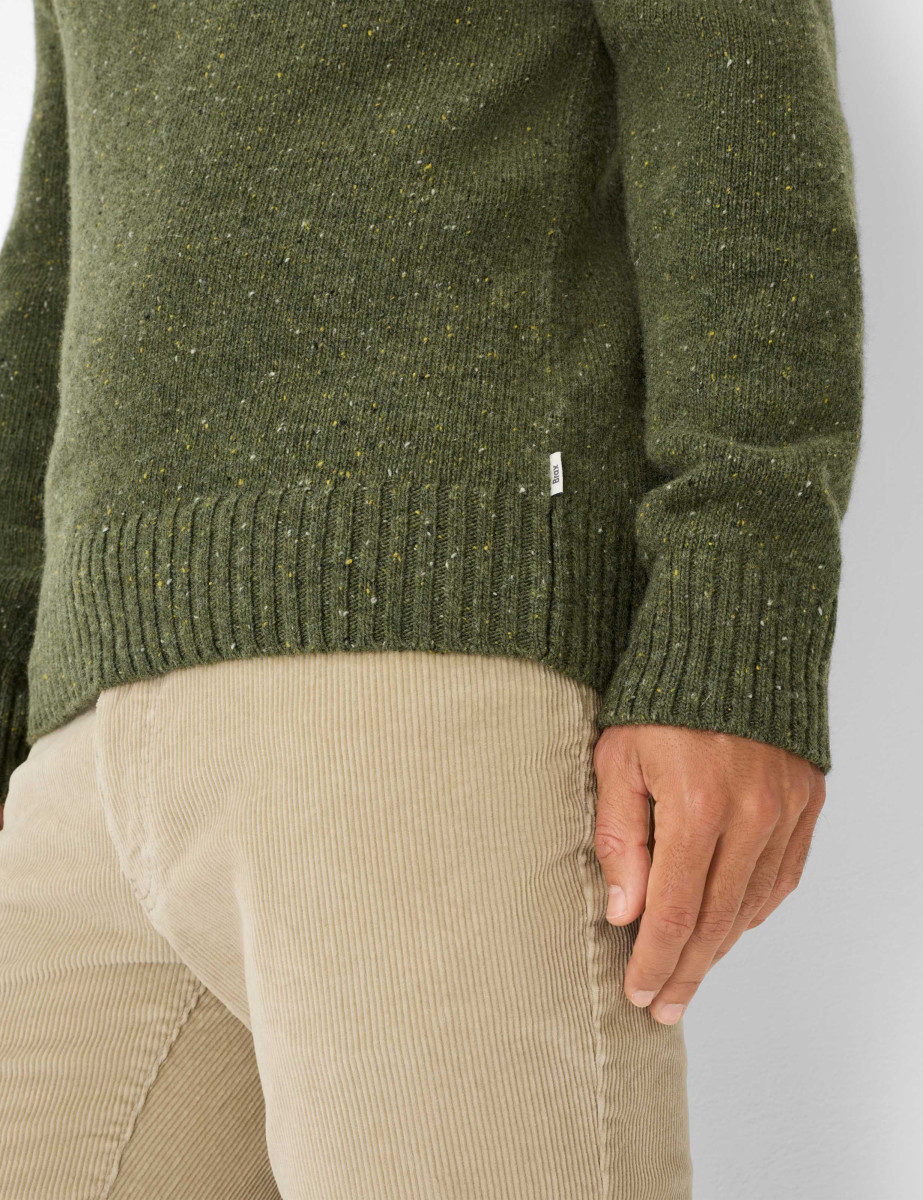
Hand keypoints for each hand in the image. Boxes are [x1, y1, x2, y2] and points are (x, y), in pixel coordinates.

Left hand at [592, 723, 825, 1024]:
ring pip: (751, 905)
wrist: (727, 646)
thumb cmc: (658, 700)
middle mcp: (750, 813)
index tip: (639, 994)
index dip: (654, 960)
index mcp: (696, 804)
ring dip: (719, 949)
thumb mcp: (617, 758)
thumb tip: (623, 913)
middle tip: (662, 1009)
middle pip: (716, 920)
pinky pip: (782, 876)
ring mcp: (785, 810)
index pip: (673, 909)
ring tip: (689, 977)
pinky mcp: (806, 802)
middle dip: (685, 971)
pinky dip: (753, 910)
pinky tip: (730, 929)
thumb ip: (619, 837)